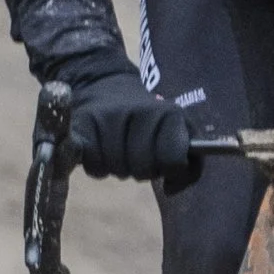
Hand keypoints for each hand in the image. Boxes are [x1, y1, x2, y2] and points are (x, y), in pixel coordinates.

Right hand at [66, 74, 197, 189]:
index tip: (164, 160)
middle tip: (138, 155)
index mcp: (168, 113)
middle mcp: (139, 111)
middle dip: (142, 170)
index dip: (169, 168)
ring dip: (119, 168)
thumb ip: (191, 166)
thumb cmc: (147, 119)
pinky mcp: (82, 125)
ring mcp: (108, 117)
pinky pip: (94, 166)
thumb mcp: (178, 131)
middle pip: (143, 170)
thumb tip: (170, 189)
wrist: (104, 84)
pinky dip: (98, 166)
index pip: (172, 159)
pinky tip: (101, 150)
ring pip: (117, 170)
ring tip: (119, 149)